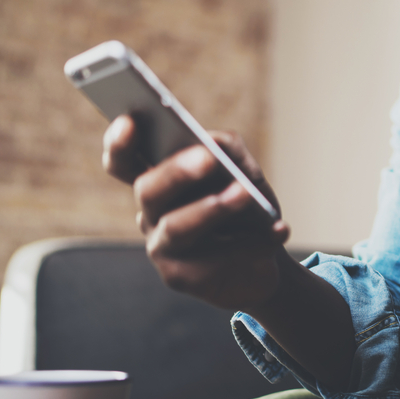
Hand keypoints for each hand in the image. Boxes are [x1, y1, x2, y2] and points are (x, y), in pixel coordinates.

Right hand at [102, 115, 290, 310]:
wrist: (266, 253)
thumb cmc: (246, 205)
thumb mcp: (243, 170)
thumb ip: (227, 150)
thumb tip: (213, 144)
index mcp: (159, 180)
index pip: (124, 161)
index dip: (120, 143)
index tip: (130, 120)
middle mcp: (151, 213)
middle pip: (148, 190)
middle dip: (177, 172)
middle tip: (208, 159)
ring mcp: (162, 248)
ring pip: (177, 227)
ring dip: (215, 208)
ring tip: (246, 193)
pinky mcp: (182, 278)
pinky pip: (214, 260)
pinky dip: (253, 242)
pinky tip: (280, 229)